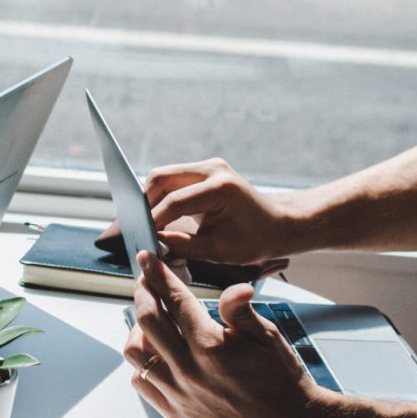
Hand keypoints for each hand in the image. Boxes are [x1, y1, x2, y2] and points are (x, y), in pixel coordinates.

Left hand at [123, 251, 320, 417]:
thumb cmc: (281, 379)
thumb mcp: (268, 337)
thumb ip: (241, 310)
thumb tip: (235, 287)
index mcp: (211, 346)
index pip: (174, 300)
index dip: (157, 275)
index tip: (147, 259)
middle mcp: (189, 371)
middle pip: (147, 320)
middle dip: (143, 293)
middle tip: (146, 282)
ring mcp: (179, 394)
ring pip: (135, 353)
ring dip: (138, 330)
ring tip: (152, 320)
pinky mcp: (175, 413)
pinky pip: (141, 382)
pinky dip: (142, 364)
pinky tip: (157, 354)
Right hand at [145, 159, 292, 263]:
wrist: (278, 224)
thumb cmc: (255, 239)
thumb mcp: (218, 250)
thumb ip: (182, 246)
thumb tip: (153, 244)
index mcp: (220, 188)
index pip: (173, 202)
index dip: (153, 221)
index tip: (141, 238)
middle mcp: (213, 170)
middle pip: (161, 178)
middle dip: (144, 203)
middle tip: (138, 228)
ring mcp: (208, 167)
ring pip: (163, 176)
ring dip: (151, 198)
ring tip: (147, 223)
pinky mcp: (205, 171)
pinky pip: (173, 179)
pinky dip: (162, 196)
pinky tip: (159, 216)